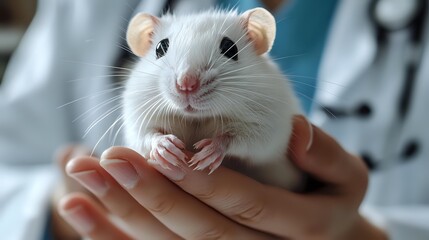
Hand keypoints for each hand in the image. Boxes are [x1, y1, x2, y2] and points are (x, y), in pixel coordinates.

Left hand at [58, 116, 386, 238]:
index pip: (243, 203)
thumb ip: (327, 155)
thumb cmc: (331, 202)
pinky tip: (84, 214)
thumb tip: (297, 129)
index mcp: (299, 228)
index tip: (159, 148)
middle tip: (106, 160)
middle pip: (197, 230)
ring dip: (121, 217)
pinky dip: (117, 238)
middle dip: (149, 195)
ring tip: (79, 185)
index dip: (199, 178)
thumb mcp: (347, 178)